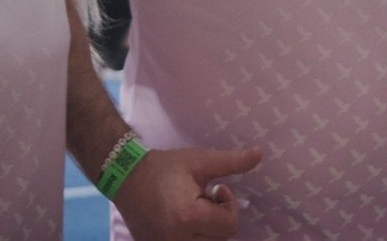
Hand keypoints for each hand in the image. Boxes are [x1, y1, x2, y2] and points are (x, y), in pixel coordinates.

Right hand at [112, 145, 262, 239]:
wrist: (125, 177)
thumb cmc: (164, 167)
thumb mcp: (199, 161)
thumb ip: (231, 162)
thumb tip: (260, 154)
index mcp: (188, 218)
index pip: (230, 225)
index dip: (229, 204)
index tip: (216, 189)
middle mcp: (177, 240)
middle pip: (220, 238)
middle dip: (219, 218)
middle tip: (204, 198)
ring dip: (207, 230)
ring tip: (194, 209)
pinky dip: (193, 236)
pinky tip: (182, 220)